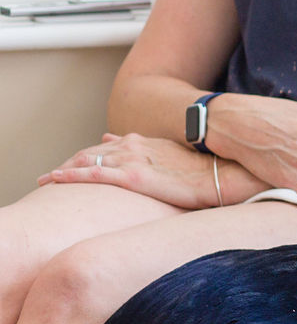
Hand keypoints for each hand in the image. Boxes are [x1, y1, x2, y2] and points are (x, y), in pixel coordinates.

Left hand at [40, 134, 230, 210]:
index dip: (91, 154)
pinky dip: (69, 175)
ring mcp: (133, 160)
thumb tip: (152, 162)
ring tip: (45, 179)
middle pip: (92, 151)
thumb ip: (159, 158)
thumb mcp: (181, 161)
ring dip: (63, 168)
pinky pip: (92, 173)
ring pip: (85, 159)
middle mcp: (135, 146)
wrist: (224, 175)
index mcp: (147, 144)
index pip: (109, 147)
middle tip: (53, 174)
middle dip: (70, 161)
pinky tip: (54, 179)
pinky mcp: (133, 176)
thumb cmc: (208, 173)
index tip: (78, 162)